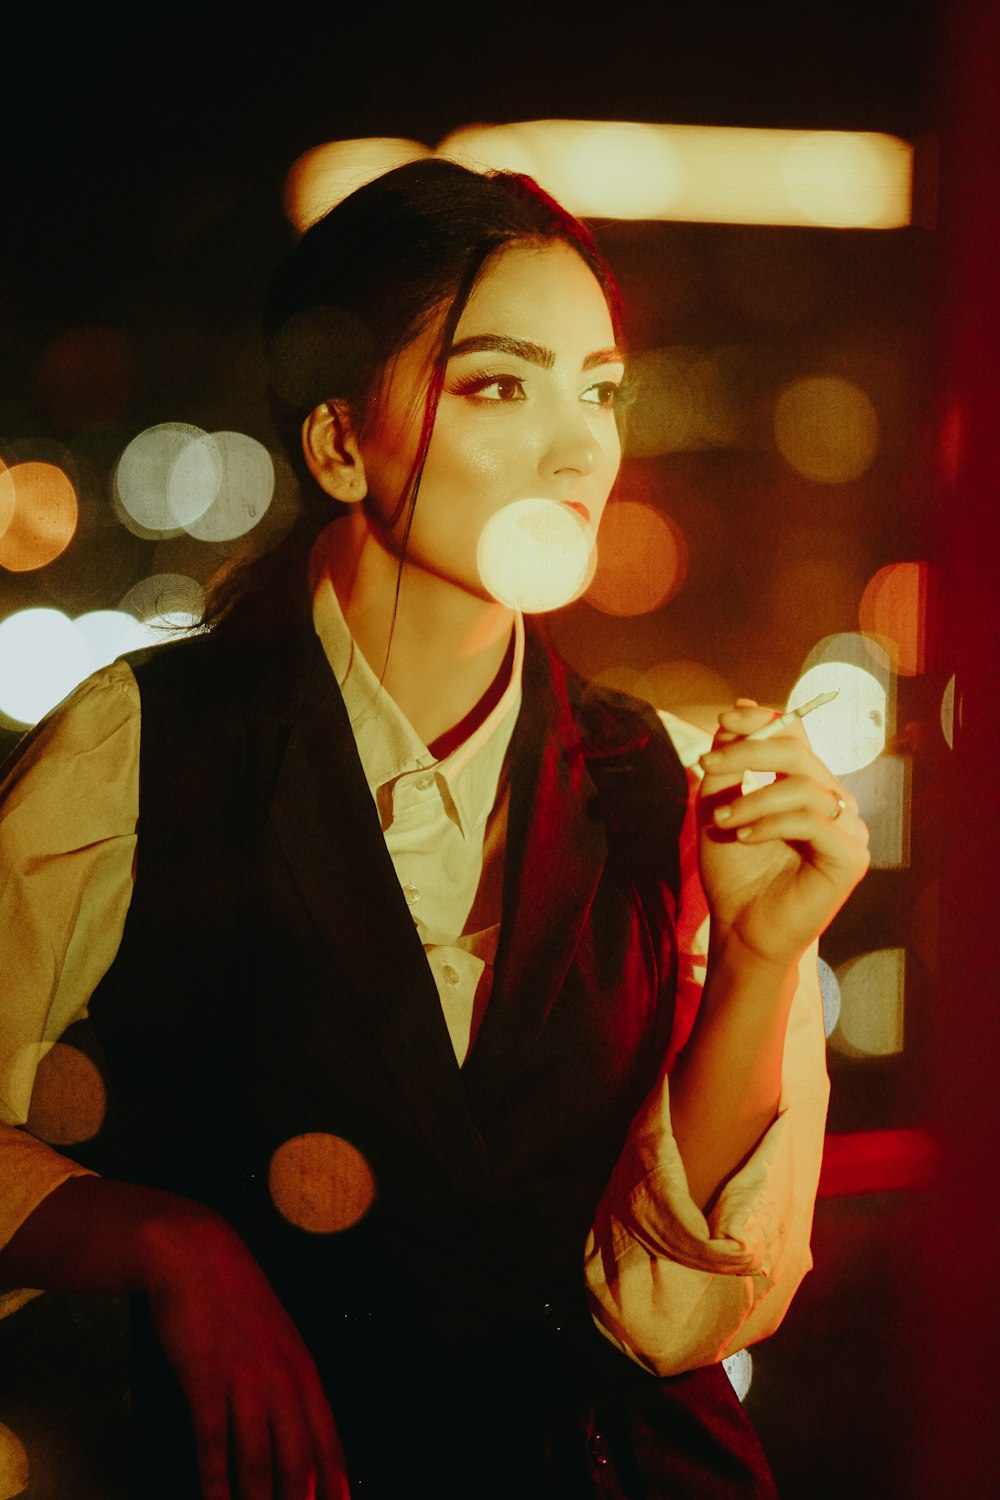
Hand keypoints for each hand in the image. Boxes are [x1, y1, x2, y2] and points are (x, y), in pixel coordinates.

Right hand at [143, 1208, 349, 1499]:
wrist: (197, 1253)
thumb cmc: (234, 1297)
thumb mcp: (275, 1337)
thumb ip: (286, 1380)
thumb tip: (295, 1425)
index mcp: (302, 1369)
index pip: (328, 1438)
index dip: (336, 1481)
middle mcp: (281, 1377)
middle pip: (299, 1456)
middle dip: (300, 1499)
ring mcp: (245, 1378)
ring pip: (260, 1456)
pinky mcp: (206, 1378)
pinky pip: (213, 1441)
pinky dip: (216, 1480)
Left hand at [696, 701, 869, 968]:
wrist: (740, 930)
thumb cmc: (734, 873)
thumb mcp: (720, 809)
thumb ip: (728, 767)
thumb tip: (733, 718)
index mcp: (808, 787)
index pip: (796, 736)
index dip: (764, 720)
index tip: (724, 719)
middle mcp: (834, 803)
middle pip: (798, 753)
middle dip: (748, 752)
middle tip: (707, 766)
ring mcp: (849, 829)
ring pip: (803, 786)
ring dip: (753, 798)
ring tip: (721, 821)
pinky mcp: (851, 857)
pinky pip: (812, 822)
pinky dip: (772, 823)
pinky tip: (745, 837)